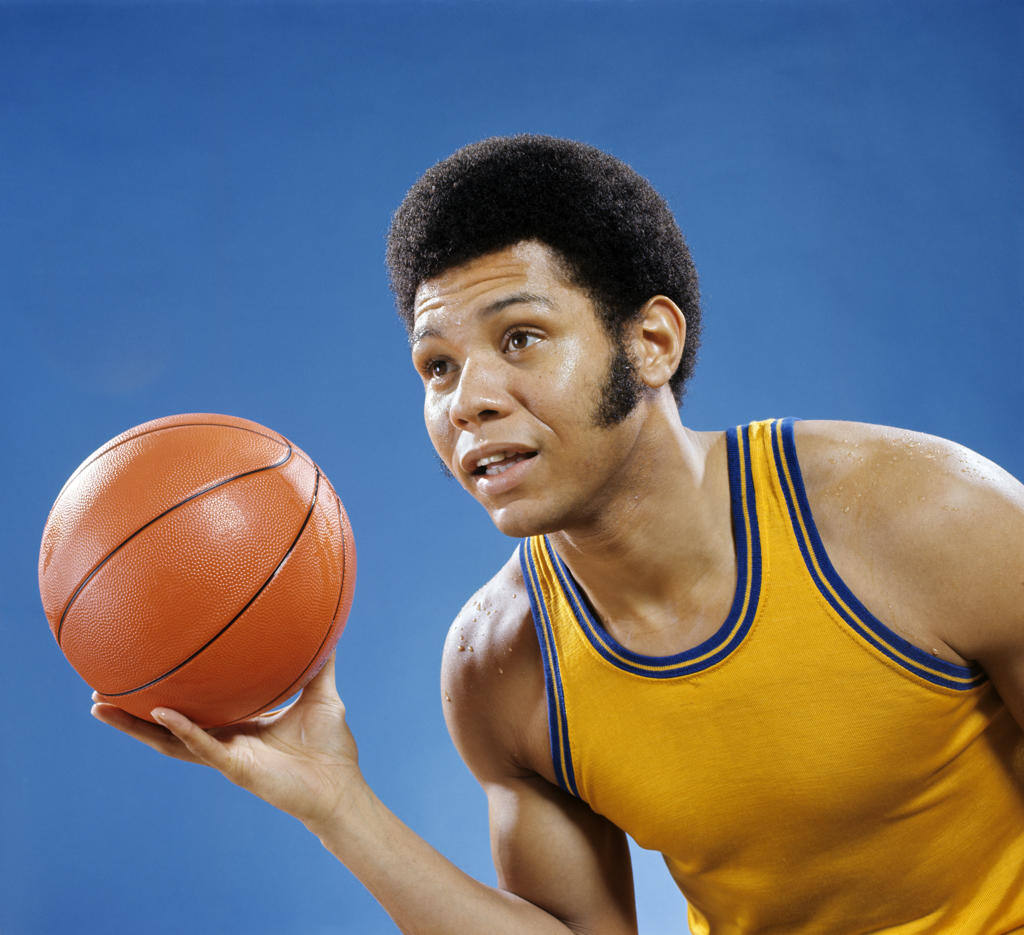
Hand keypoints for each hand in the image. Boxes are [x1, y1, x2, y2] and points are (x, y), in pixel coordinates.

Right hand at [91, 653, 362, 830]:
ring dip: (136, 725)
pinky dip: (182, 729)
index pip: (195, 709)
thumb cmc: (331, 748)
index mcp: (240, 725)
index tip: (146, 672)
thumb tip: (328, 622)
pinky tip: (161, 712)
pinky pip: (203, 746)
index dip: (168, 695)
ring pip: (170, 739)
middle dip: (132, 712)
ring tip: (102, 706)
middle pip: (167, 726)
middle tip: (99, 691)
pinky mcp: (236, 767)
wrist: (341, 788)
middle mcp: (225, 741)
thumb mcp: (321, 694)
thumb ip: (320, 664)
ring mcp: (226, 755)